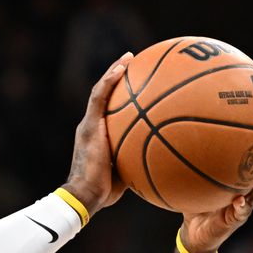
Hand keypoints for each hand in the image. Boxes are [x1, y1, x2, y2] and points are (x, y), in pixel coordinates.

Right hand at [62, 52, 133, 216]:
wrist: (86, 195)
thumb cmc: (106, 192)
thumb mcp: (128, 173)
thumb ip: (140, 161)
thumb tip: (166, 160)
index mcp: (98, 136)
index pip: (108, 111)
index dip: (120, 96)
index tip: (136, 83)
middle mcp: (91, 126)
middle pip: (104, 96)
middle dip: (117, 78)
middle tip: (134, 63)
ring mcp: (89, 125)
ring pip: (100, 91)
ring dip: (113, 72)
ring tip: (129, 57)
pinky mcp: (89, 126)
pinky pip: (99, 98)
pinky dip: (109, 80)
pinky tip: (123, 68)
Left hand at [179, 124, 252, 252]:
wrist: (194, 233)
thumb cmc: (196, 203)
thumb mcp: (194, 180)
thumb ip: (194, 163)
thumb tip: (182, 136)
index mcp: (242, 179)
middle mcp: (248, 190)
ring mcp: (245, 205)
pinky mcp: (235, 219)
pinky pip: (241, 211)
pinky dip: (242, 205)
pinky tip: (242, 200)